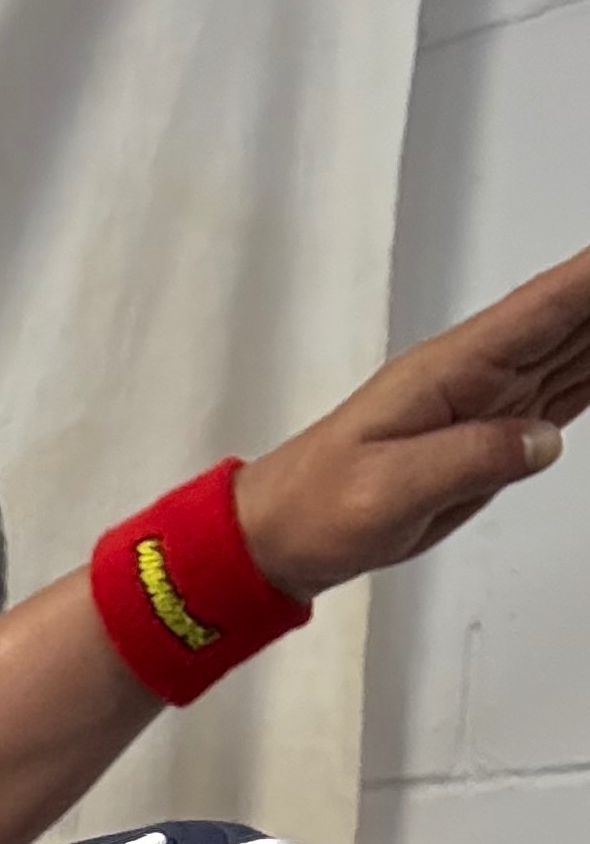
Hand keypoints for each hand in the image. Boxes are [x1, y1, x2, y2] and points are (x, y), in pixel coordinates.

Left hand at [236, 243, 589, 597]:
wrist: (282, 535)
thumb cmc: (317, 506)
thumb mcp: (386, 490)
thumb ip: (466, 459)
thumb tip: (540, 440)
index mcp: (452, 369)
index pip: (545, 307)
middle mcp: (479, 373)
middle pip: (576, 318)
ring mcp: (491, 400)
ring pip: (579, 350)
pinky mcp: (494, 434)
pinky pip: (564, 392)